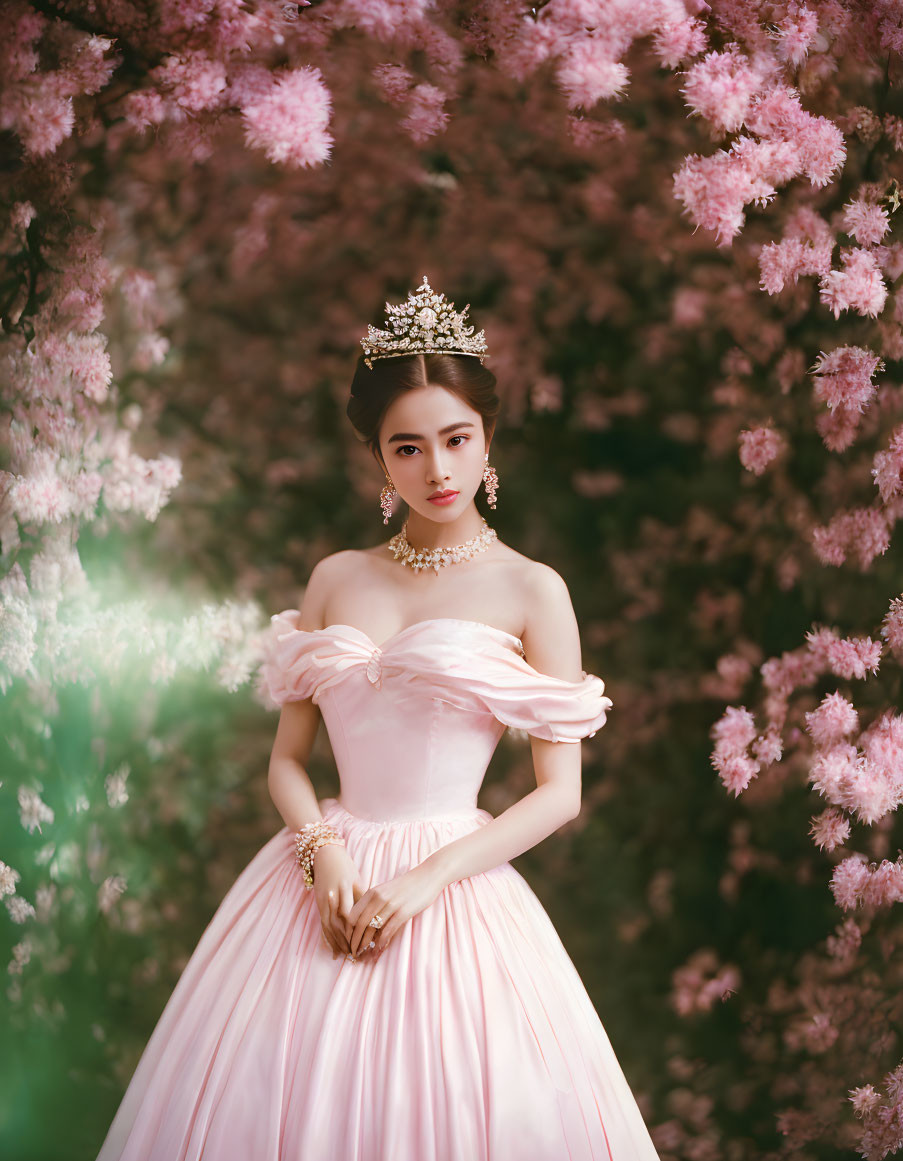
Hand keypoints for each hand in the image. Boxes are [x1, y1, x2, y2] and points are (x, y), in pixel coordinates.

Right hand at [311, 843, 365, 958]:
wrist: (325, 855)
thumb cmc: (345, 867)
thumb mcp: (357, 880)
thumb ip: (362, 899)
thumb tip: (373, 919)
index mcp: (345, 887)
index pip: (351, 914)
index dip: (357, 930)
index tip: (366, 942)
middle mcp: (333, 895)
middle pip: (339, 923)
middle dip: (347, 940)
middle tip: (356, 955)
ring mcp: (323, 900)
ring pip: (329, 926)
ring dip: (337, 942)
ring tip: (345, 955)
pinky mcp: (318, 903)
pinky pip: (322, 924)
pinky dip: (326, 938)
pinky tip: (331, 949)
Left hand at [346, 861, 445, 957]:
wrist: (428, 876)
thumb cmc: (407, 886)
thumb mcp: (386, 890)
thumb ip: (374, 903)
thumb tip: (365, 924)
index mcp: (372, 892)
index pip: (352, 914)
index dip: (348, 930)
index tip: (348, 941)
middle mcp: (378, 897)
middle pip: (359, 923)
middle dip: (354, 941)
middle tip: (353, 953)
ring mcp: (390, 904)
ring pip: (371, 928)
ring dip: (366, 945)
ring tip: (363, 956)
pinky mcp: (403, 912)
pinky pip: (388, 931)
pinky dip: (381, 943)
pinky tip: (378, 951)